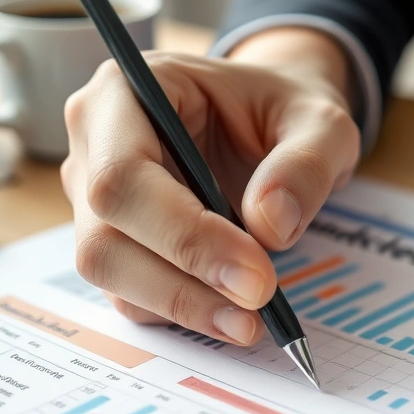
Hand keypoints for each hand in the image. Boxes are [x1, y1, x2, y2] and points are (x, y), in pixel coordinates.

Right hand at [61, 29, 359, 344]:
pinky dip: (181, 312)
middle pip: (104, 235)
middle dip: (182, 282)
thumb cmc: (284, 110)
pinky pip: (130, 292)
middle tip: (258, 306)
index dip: (184, 234)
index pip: (123, 175)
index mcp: (124, 91)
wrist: (271, 121)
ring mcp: (94, 198)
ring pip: (111, 272)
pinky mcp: (114, 241)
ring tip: (250, 322)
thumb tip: (270, 226)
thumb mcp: (320, 122)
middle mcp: (93, 144)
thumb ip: (306, 164)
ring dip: (182, 306)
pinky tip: (232, 314)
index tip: (255, 275)